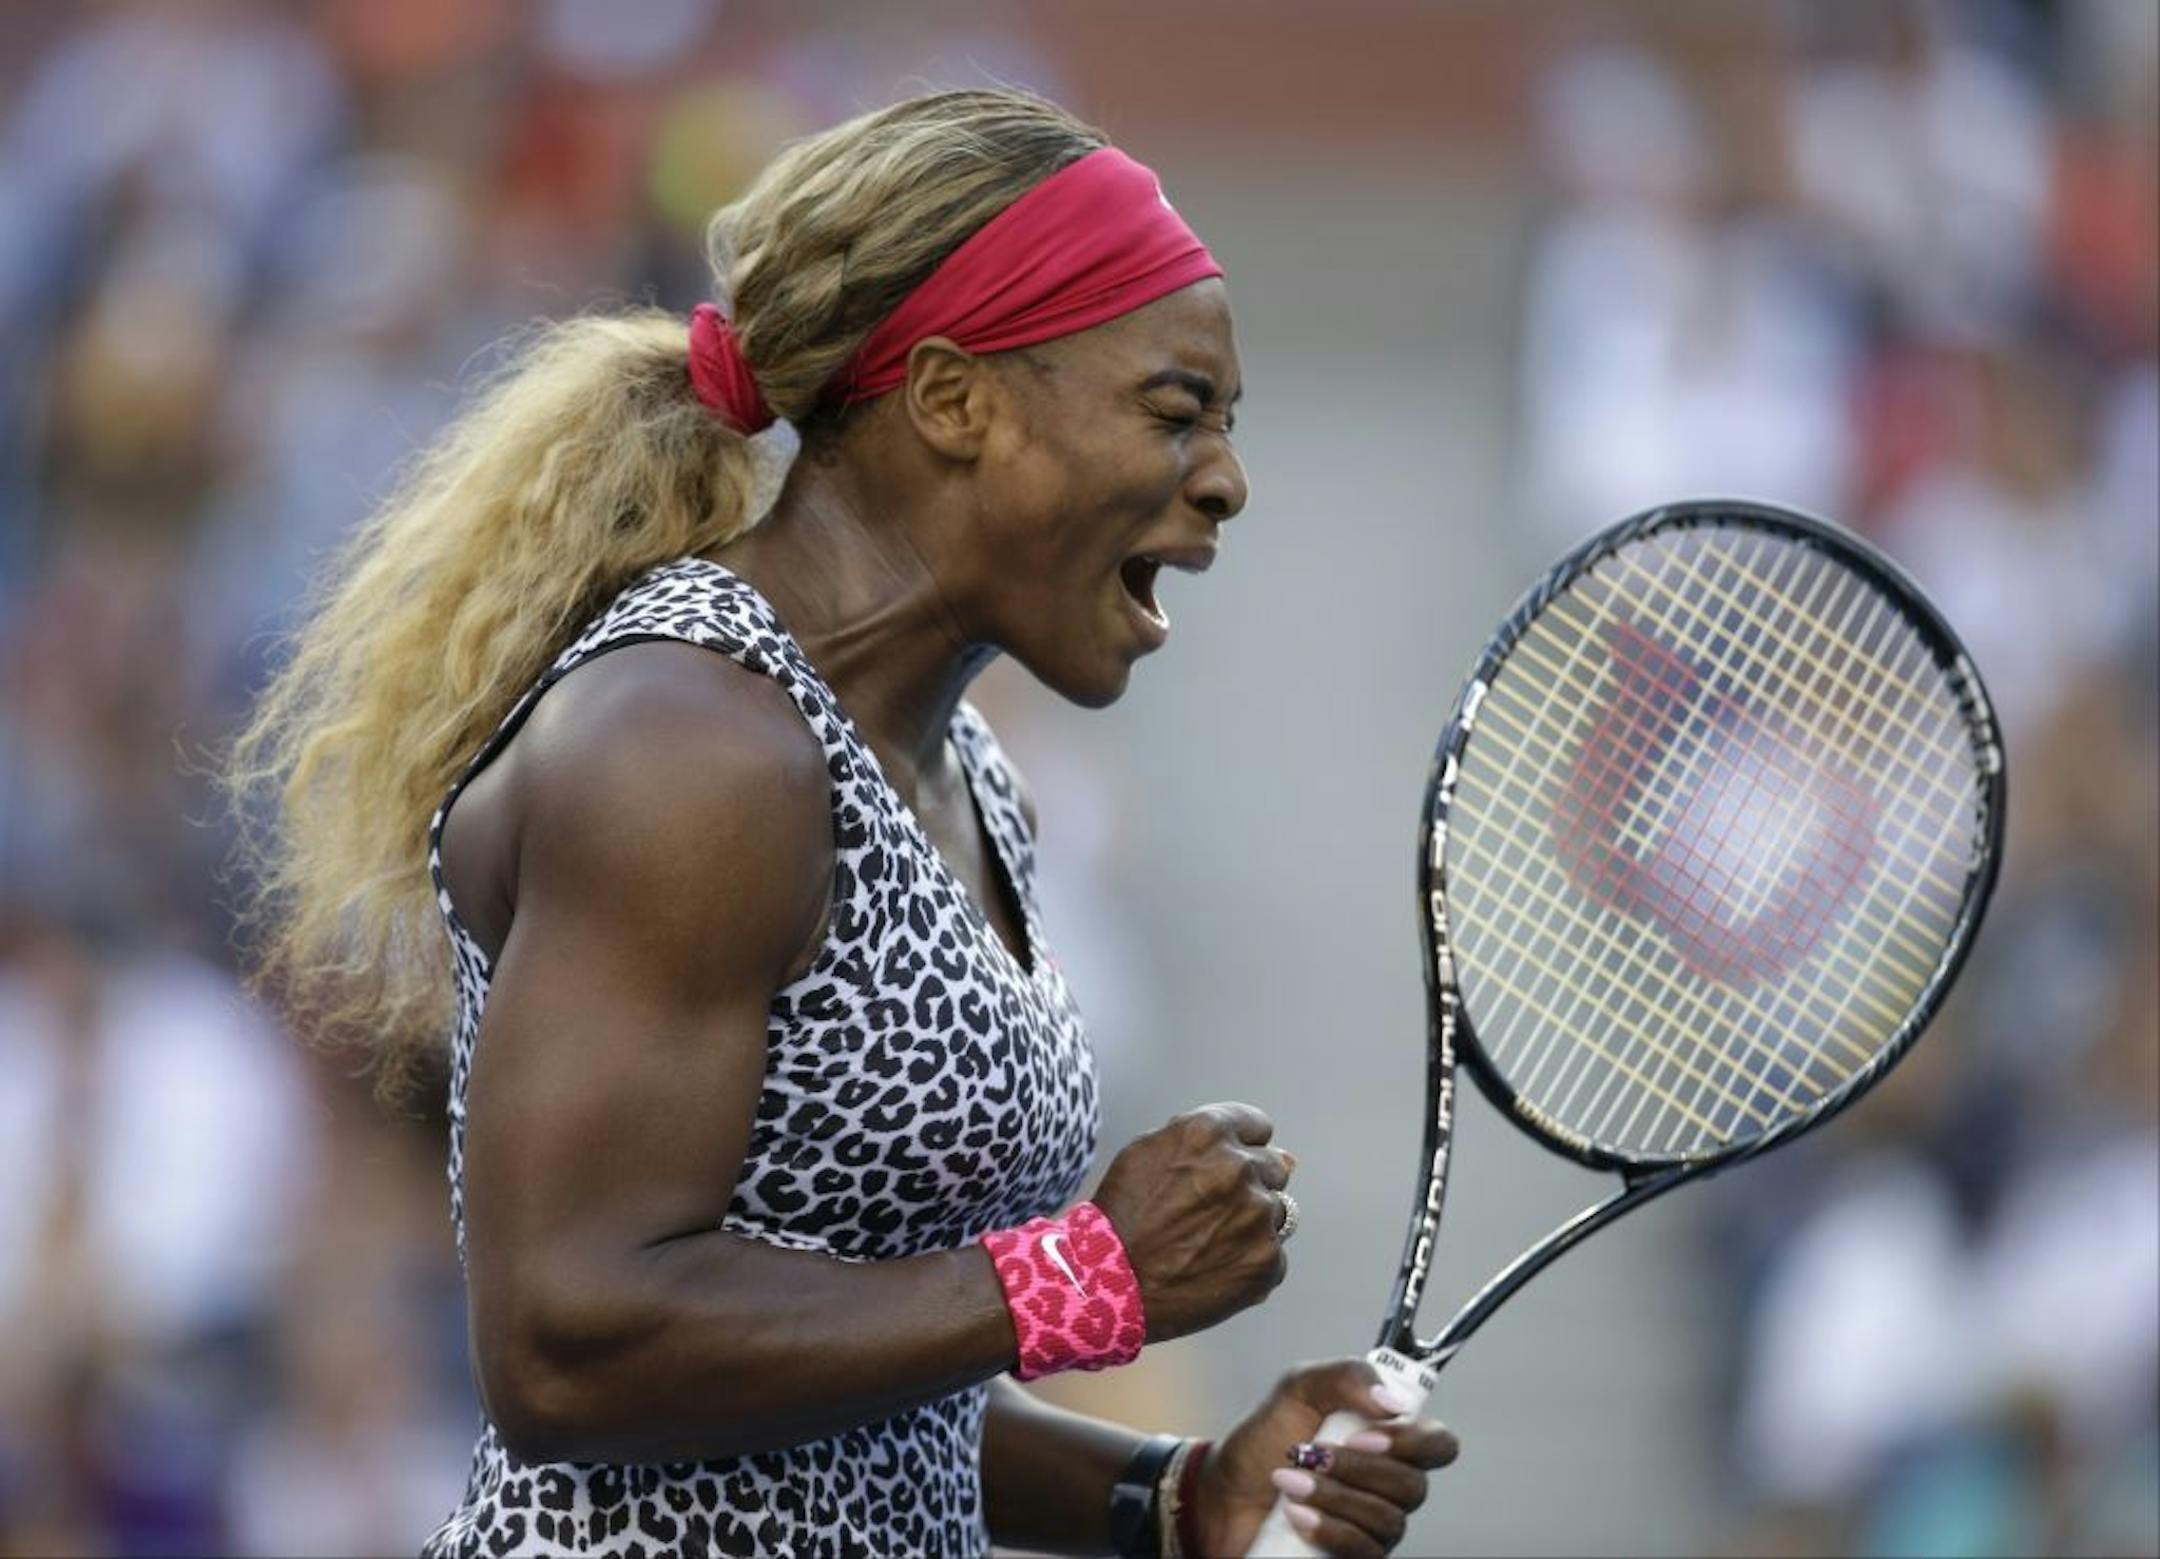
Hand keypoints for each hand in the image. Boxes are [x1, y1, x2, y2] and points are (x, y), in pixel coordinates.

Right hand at [1090, 1103, 1292, 1342]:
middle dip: (1249, 1186)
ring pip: (1276, 1213)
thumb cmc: (1123, 1215)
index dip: (1240, 1149)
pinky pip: (1273, 1256)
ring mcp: (1257, 1217)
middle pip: (1273, 1168)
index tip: (1223, 1172)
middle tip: (1209, 1213)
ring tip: (1207, 1244)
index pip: (1258, 1127)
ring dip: (1251, 1224)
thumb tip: (1286, 1155)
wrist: (1109, 1285)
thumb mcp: (1149, 1152)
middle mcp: (1239, 1168)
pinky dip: (1249, 1263)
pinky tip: (1213, 1270)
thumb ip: (1209, 1139)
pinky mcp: (1266, 1263)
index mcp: (1209, 1132)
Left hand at [1194, 1359, 1459, 1556]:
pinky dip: (1329, 1529)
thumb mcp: (1297, 1388)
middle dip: (1359, 1469)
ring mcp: (1374, 1525)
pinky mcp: (1353, 1555)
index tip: (1365, 1433)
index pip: (1439, 1444)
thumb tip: (1394, 1402)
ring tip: (1289, 1481)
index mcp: (1386, 1440)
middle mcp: (1389, 1485)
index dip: (1415, 1441)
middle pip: (1413, 1485)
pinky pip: (1365, 1551)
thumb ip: (1346, 1377)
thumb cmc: (1264, 1439)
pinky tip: (1295, 1514)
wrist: (1222, 1492)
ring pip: (1387, 1519)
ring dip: (1334, 1496)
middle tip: (1313, 1453)